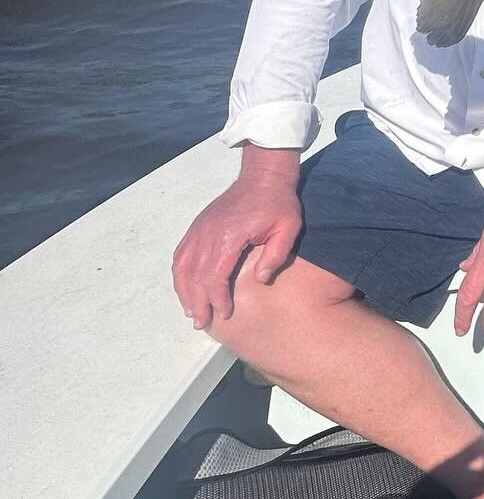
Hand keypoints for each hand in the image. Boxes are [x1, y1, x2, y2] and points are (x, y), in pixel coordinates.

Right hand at [172, 170, 302, 329]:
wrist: (264, 176)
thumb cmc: (278, 203)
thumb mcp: (288, 228)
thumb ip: (275, 255)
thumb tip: (260, 280)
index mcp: (229, 235)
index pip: (215, 275)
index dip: (217, 298)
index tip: (225, 314)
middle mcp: (208, 233)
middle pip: (195, 275)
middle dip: (197, 302)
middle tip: (202, 322)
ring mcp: (200, 229)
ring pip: (183, 266)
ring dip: (184, 291)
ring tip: (191, 311)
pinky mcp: (198, 226)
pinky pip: (182, 253)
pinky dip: (180, 273)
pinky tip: (185, 287)